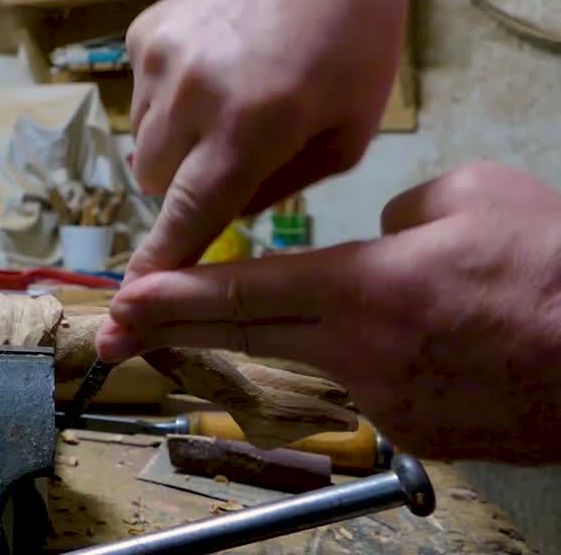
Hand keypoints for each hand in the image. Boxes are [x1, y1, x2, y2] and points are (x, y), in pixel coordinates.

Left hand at [100, 162, 560, 463]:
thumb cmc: (558, 268)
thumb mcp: (472, 196)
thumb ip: (396, 212)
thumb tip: (375, 237)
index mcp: (366, 287)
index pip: (245, 290)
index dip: (175, 293)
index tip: (125, 296)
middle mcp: (361, 351)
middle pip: (245, 336)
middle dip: (171, 329)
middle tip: (113, 333)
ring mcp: (388, 400)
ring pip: (311, 358)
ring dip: (275, 340)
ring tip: (256, 321)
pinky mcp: (419, 433)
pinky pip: (373, 384)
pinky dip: (370, 359)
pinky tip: (418, 342)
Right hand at [122, 0, 414, 275]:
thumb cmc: (354, 42)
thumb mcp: (347, 135)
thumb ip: (281, 189)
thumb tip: (223, 215)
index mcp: (253, 124)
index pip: (190, 214)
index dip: (160, 266)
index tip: (130, 307)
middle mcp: (192, 93)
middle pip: (155, 186)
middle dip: (184, 194)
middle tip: (231, 165)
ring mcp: (158, 60)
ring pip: (142, 145)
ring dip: (175, 150)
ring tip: (228, 106)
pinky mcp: (141, 36)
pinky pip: (139, 100)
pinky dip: (168, 105)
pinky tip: (213, 71)